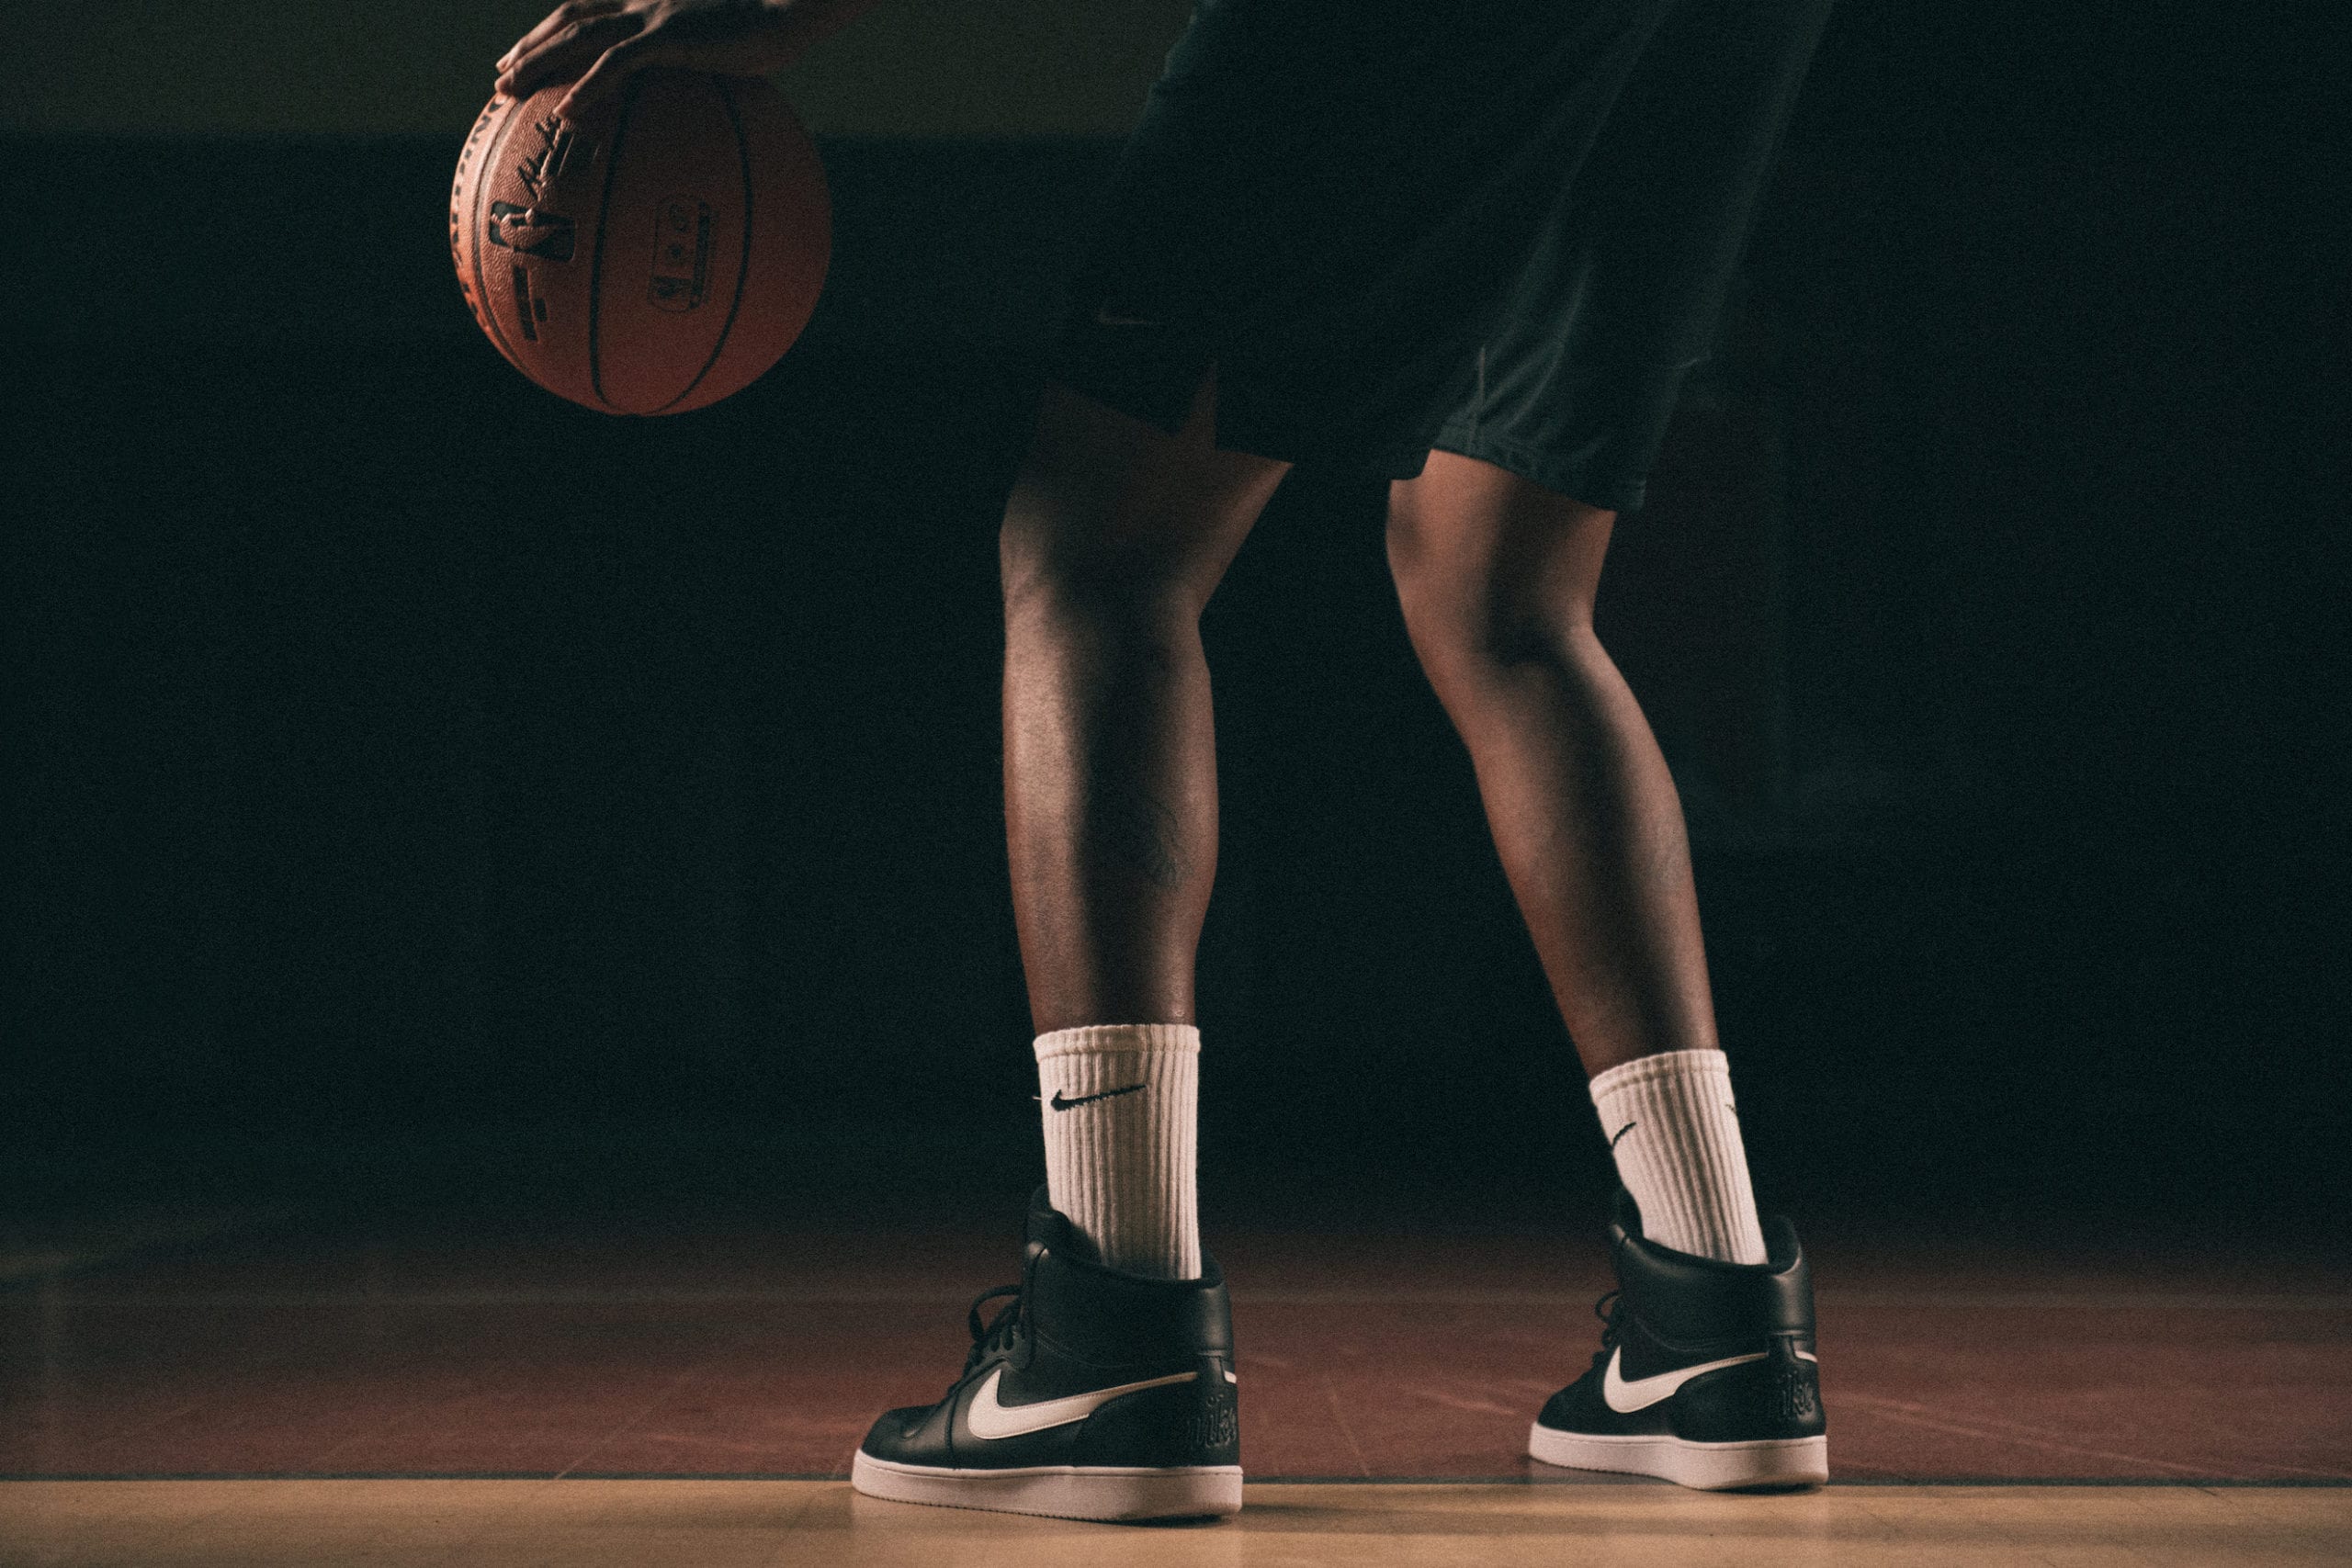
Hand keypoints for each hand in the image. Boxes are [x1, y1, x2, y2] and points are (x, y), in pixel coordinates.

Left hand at [494, 0, 839, 118]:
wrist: (791, 9)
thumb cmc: (771, 31)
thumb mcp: (729, 48)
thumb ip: (701, 64)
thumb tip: (699, 111)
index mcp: (650, 3)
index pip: (588, 11)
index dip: (550, 32)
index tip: (523, 57)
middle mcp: (643, 2)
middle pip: (571, 21)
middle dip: (531, 49)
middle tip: (502, 81)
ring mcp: (653, 16)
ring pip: (579, 38)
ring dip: (540, 64)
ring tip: (511, 90)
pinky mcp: (668, 35)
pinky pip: (616, 64)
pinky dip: (587, 87)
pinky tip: (566, 112)